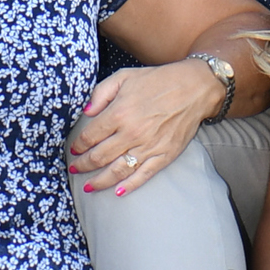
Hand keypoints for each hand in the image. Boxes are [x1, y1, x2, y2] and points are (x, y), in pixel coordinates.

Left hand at [69, 60, 219, 195]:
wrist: (194, 88)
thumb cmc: (158, 80)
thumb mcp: (124, 77)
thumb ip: (101, 93)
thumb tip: (86, 112)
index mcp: (119, 113)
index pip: (90, 136)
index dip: (79, 145)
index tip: (74, 150)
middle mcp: (131, 134)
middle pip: (99, 157)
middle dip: (84, 165)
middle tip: (75, 168)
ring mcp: (148, 147)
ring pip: (117, 171)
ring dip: (99, 181)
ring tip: (88, 186)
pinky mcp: (164, 156)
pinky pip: (143, 176)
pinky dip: (129, 186)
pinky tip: (118, 192)